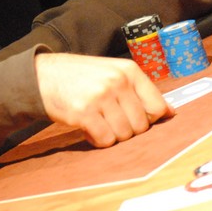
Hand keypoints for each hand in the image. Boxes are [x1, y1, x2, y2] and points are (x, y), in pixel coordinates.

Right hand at [35, 53, 173, 147]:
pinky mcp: (84, 112)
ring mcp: (101, 96)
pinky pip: (105, 140)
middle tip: (110, 120)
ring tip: (97, 121)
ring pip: (124, 135)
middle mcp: (117, 81)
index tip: (138, 120)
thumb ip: (138, 90)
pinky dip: (98, 140)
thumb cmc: (80, 76)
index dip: (151, 119)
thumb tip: (169, 112)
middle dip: (128, 129)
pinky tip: (88, 128)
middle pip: (141, 126)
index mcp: (128, 70)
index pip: (158, 106)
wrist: (42, 75)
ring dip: (111, 134)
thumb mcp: (111, 72)